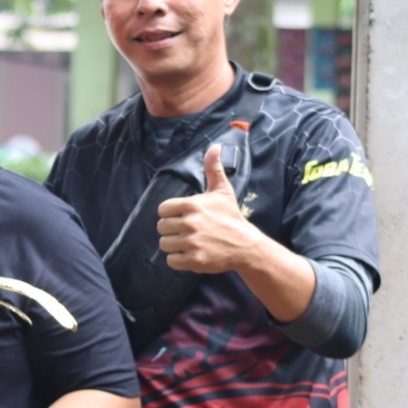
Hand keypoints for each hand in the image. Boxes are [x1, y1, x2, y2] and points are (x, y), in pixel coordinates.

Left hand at [156, 143, 262, 274]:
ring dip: (174, 245)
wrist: (246, 246)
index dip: (171, 214)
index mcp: (192, 205)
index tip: (183, 217)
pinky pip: (171, 261)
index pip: (163, 210)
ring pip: (164, 244)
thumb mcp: (222, 191)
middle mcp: (190, 223)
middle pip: (161, 228)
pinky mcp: (194, 260)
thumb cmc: (231, 217)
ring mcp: (192, 242)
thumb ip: (213, 168)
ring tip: (189, 242)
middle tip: (188, 231)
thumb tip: (214, 146)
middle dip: (172, 230)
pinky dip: (178, 259)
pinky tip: (191, 254)